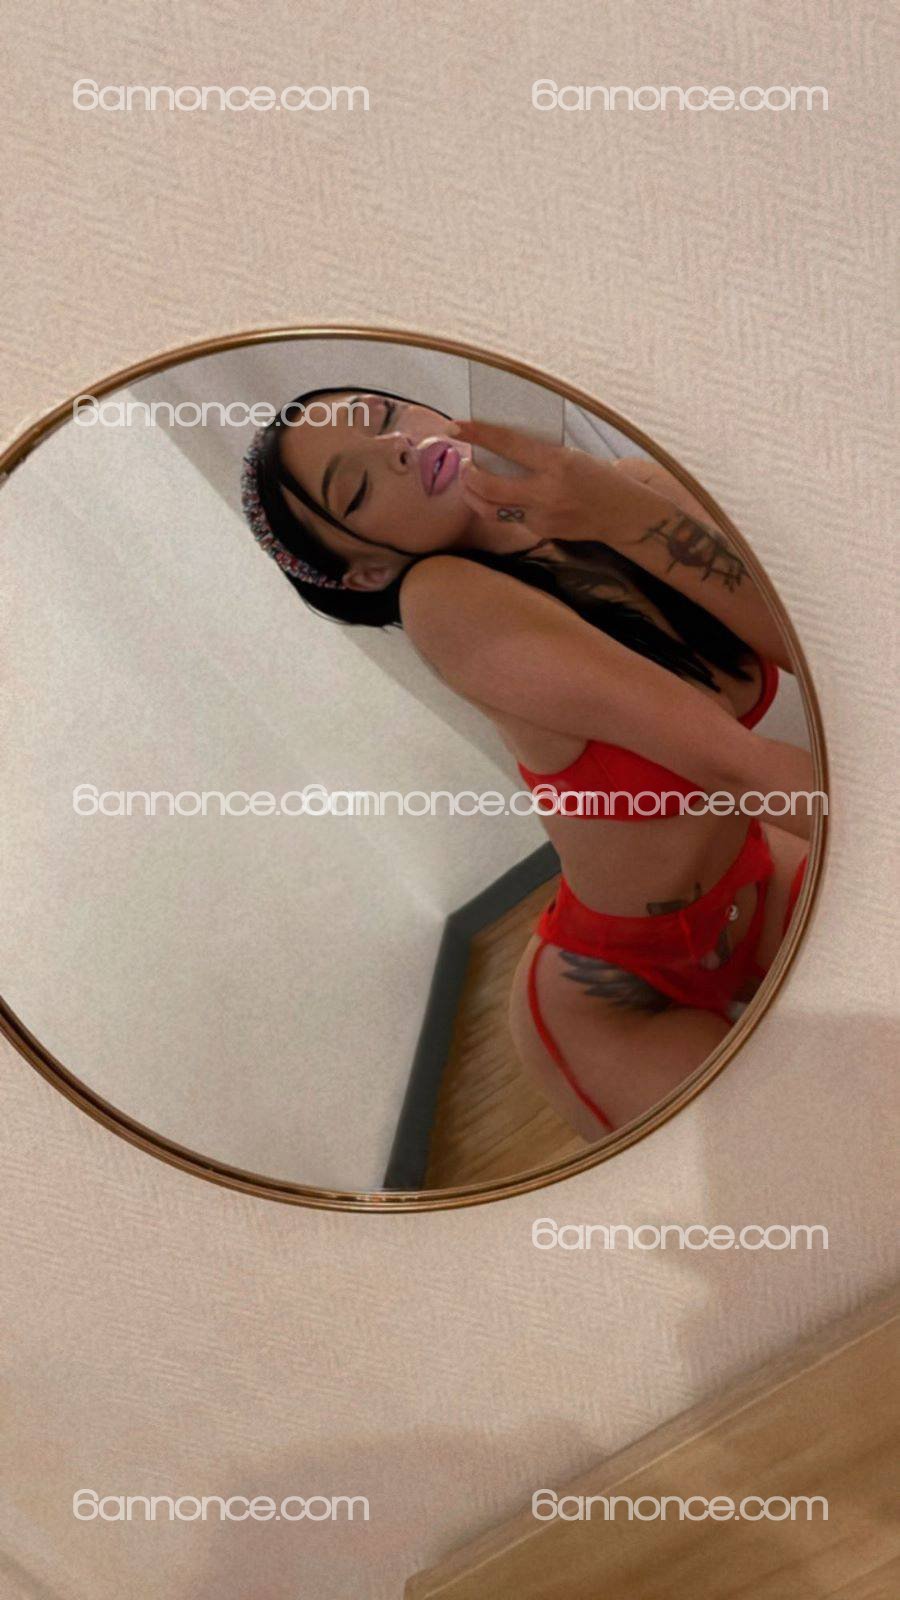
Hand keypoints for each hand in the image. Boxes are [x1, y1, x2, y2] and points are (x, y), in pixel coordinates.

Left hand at [447, 418, 609, 542]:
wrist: (621, 513)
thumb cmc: (596, 477)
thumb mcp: (571, 455)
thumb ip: (537, 454)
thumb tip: (498, 447)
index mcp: (556, 462)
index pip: (507, 444)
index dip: (477, 433)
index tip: (455, 426)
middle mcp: (546, 491)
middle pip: (488, 486)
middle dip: (468, 475)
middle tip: (466, 464)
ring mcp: (542, 516)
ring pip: (490, 509)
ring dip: (473, 495)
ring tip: (471, 482)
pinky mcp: (540, 531)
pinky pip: (509, 519)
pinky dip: (497, 506)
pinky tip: (496, 497)